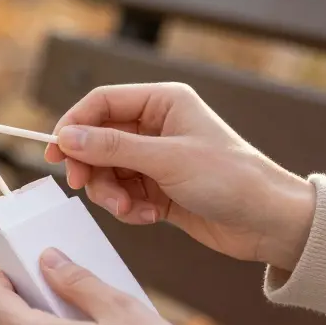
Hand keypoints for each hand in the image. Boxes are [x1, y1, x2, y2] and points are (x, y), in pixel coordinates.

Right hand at [45, 82, 314, 270]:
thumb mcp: (167, 160)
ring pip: (108, 171)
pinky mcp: (159, 189)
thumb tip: (66, 136)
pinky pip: (124, 194)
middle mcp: (157, 126)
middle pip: (98, 140)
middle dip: (91, 167)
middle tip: (83, 186)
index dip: (74, 125)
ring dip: (110, 193)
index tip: (56, 152)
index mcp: (163, 102)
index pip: (102, 103)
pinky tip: (149, 217)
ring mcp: (157, 159)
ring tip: (130, 209)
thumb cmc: (232, 179)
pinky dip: (128, 208)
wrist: (269, 222)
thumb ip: (112, 148)